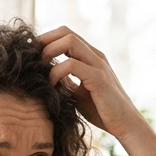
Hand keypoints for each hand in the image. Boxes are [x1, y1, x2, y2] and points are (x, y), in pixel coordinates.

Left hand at [37, 26, 146, 141]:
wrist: (124, 124)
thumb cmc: (101, 110)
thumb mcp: (76, 93)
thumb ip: (64, 81)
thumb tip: (44, 75)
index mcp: (90, 57)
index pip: (65, 34)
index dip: (45, 40)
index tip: (31, 56)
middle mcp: (94, 55)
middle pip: (65, 31)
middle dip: (44, 42)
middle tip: (32, 60)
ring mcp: (98, 64)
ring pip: (69, 41)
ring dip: (49, 52)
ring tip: (40, 70)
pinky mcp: (98, 77)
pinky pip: (71, 64)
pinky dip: (56, 72)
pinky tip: (51, 85)